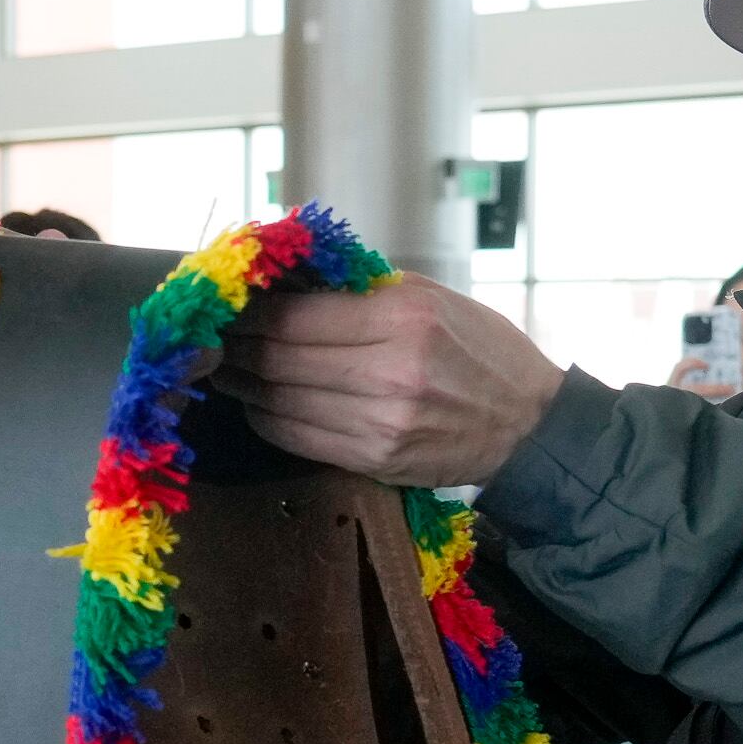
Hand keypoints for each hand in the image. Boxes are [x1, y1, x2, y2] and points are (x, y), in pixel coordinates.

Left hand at [213, 274, 565, 487]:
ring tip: (228, 367)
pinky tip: (260, 401)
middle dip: (234, 349)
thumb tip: (282, 284)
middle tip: (215, 338)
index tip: (228, 306)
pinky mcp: (376, 459)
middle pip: (278, 361)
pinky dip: (268, 417)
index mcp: (403, 318)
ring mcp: (382, 423)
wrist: (527, 424)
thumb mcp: (428, 297)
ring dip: (242, 385)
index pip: (294, 317)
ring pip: (279, 403)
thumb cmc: (480, 350)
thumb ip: (357, 291)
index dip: (248, 313)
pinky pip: (297, 438)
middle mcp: (391, 373)